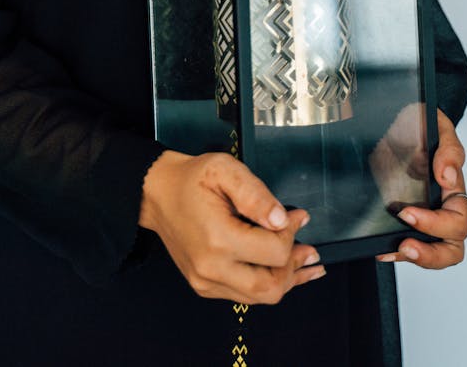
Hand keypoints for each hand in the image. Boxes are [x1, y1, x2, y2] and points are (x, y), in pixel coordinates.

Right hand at [139, 150, 325, 302]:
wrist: (157, 193)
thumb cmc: (190, 179)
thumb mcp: (225, 169)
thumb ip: (256, 194)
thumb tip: (281, 219)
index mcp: (218, 239)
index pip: (274, 252)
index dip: (292, 232)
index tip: (298, 216)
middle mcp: (211, 268)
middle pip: (271, 287)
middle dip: (296, 267)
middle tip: (309, 249)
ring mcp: (206, 282)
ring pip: (260, 297)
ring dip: (287, 280)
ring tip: (306, 264)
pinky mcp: (205, 286)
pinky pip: (245, 296)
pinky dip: (267, 284)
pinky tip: (283, 273)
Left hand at [377, 109, 466, 268]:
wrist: (395, 122)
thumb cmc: (421, 123)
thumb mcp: (437, 125)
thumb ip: (449, 149)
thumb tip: (448, 177)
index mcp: (453, 188)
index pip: (458, 219)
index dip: (436, 224)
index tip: (407, 213)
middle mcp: (441, 207)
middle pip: (451, 247)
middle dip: (430, 253)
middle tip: (406, 245)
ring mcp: (423, 215)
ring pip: (433, 253)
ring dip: (415, 258)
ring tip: (392, 251)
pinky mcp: (403, 218)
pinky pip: (407, 245)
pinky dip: (395, 252)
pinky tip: (381, 248)